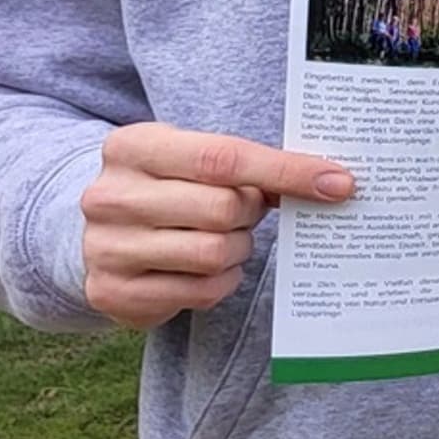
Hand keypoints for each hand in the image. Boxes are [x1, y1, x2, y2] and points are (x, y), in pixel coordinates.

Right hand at [82, 124, 355, 330]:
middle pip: (223, 208)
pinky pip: (202, 290)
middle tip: (245, 212)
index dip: (287, 171)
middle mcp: (109, 196)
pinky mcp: (113, 291)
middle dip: (250, 214)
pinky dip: (221, 281)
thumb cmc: (168, 190)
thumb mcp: (192, 161)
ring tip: (224, 238)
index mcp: (132, 147)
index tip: (338, 183)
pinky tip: (207, 268)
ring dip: (238, 249)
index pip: (224, 158)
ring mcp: (106, 247)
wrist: (99, 236)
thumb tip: (331, 181)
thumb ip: (249, 164)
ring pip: (214, 252)